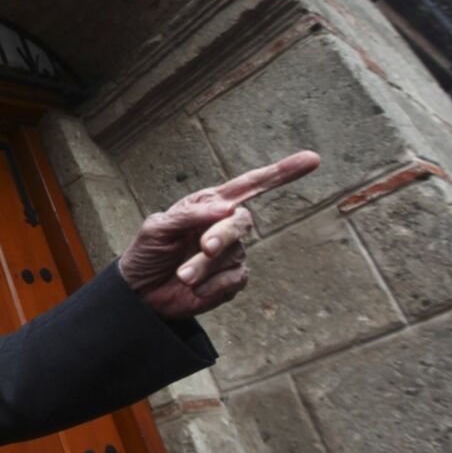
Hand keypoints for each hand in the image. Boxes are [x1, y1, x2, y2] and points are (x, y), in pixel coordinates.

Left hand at [118, 151, 320, 318]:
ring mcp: (231, 254)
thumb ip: (190, 216)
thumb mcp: (158, 228)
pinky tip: (194, 289)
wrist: (139, 293)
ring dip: (204, 268)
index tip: (312, 159)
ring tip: (182, 276)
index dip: (281, 173)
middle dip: (222, 236)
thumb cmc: (146, 253)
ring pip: (234, 256)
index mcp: (209, 205)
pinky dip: (212, 286)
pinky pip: (234, 280)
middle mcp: (224, 226)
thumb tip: (225, 208)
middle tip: (203, 248)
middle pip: (242, 223)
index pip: (250, 186)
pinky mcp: (231, 281)